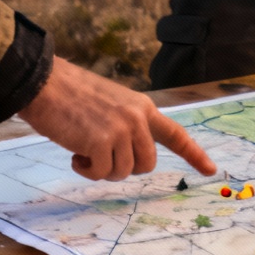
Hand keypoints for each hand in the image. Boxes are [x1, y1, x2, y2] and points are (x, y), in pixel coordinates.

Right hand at [18, 58, 216, 180]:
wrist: (43, 82)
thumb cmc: (70, 94)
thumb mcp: (111, 103)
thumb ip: (128, 125)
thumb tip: (131, 156)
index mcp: (143, 108)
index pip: (175, 134)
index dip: (194, 154)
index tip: (211, 170)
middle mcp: (138, 119)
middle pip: (146, 165)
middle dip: (124, 168)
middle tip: (100, 157)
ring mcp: (122, 130)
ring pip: (124, 172)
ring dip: (102, 169)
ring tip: (84, 151)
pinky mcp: (102, 142)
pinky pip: (101, 173)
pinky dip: (87, 171)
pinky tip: (74, 156)